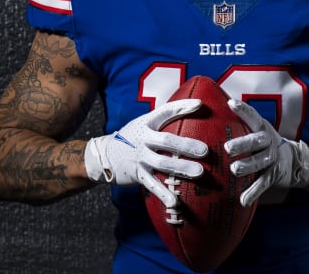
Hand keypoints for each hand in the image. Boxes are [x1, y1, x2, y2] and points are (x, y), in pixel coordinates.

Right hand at [84, 99, 207, 207]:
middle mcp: (143, 139)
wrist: (104, 155)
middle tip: (205, 150)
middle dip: (186, 145)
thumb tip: (197, 105)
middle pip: (167, 141)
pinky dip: (164, 195)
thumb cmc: (132, 137)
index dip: (182, 107)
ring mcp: (140, 158)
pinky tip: (175, 203)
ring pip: (162, 164)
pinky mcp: (137, 174)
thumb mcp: (144, 123)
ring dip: (181, 169)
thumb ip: (165, 117)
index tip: (200, 105)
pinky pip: (153, 185)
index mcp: (147, 124)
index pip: (165, 112)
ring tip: (199, 173)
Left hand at [225, 99, 308, 206]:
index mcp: (262, 128)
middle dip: (242, 144)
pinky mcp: (274, 175)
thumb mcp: (258, 131)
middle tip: (228, 148)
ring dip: (247, 166)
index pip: (253, 116)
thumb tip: (214, 112)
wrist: (294, 161)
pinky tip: (243, 200)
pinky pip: (263, 184)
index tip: (231, 103)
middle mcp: (269, 141)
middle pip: (256, 141)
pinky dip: (253, 192)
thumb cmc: (264, 143)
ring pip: (260, 162)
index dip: (243, 109)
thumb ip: (242, 124)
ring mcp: (272, 159)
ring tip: (234, 170)